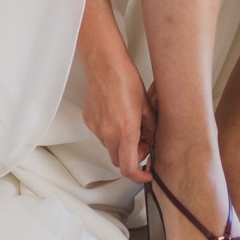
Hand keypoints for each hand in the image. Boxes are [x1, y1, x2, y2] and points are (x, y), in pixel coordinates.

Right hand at [82, 57, 154, 182]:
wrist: (104, 63)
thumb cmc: (125, 79)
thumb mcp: (146, 106)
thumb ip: (150, 128)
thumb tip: (150, 140)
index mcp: (125, 131)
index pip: (129, 168)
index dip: (139, 176)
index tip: (146, 173)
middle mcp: (108, 133)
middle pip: (119, 161)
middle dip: (131, 157)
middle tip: (141, 143)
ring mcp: (96, 127)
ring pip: (109, 147)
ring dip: (120, 144)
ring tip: (129, 124)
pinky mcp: (89, 120)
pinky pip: (101, 134)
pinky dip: (110, 132)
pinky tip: (116, 115)